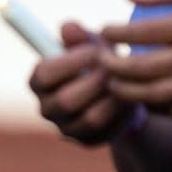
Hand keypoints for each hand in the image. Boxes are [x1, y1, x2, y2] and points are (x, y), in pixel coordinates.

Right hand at [29, 21, 133, 144]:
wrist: (121, 90)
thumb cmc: (99, 62)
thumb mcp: (91, 43)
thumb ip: (79, 35)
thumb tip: (68, 29)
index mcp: (40, 81)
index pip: (43, 75)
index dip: (70, 62)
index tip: (95, 50)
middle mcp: (47, 108)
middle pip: (65, 101)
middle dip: (94, 82)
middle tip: (115, 68)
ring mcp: (67, 128)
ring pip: (90, 118)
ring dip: (111, 97)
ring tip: (125, 81)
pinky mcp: (88, 142)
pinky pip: (107, 130)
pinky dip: (121, 112)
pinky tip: (130, 97)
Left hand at [98, 0, 171, 114]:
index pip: (143, 32)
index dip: (115, 33)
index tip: (103, 31)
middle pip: (142, 69)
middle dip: (113, 67)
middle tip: (100, 61)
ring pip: (154, 95)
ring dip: (126, 92)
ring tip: (112, 83)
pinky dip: (150, 106)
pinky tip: (138, 96)